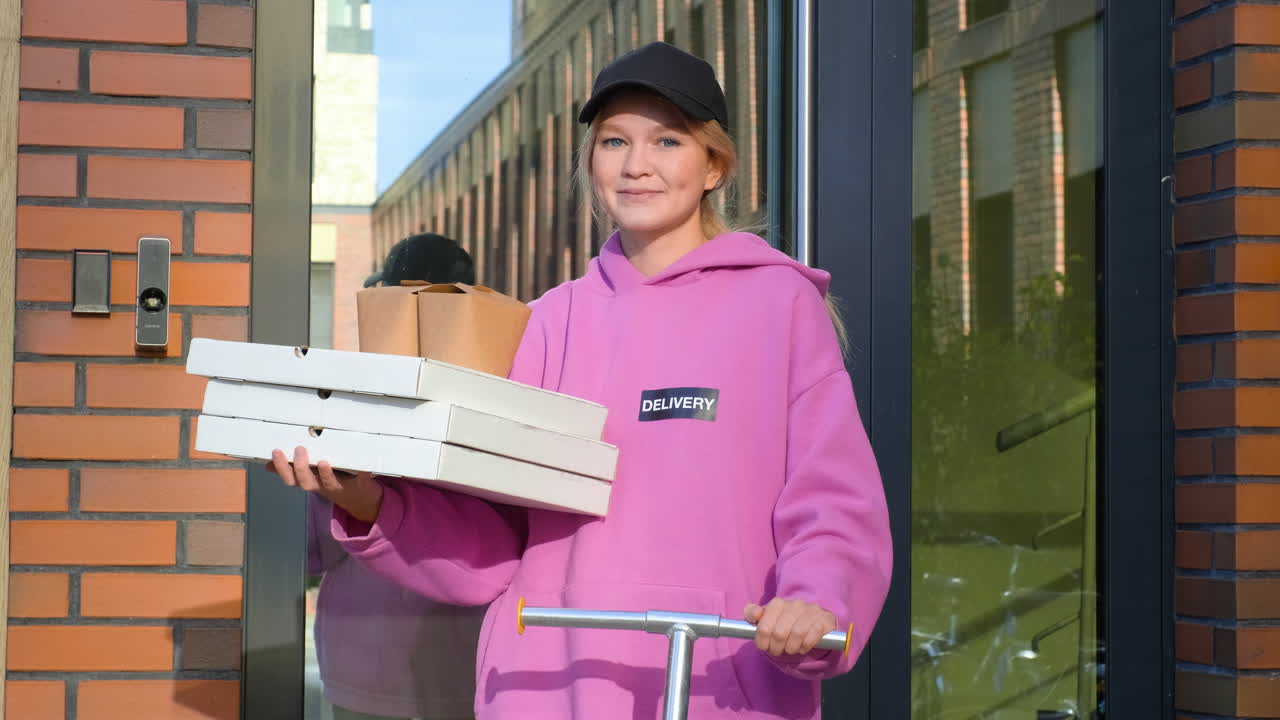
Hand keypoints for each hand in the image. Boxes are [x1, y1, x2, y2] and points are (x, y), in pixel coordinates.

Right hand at [267, 446, 383, 523]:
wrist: (359, 498)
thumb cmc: (330, 481)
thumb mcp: (309, 476)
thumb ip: (292, 470)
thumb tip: (268, 465)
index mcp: (309, 482)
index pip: (290, 479)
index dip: (281, 468)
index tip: (276, 451)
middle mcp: (322, 486)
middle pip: (306, 483)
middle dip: (301, 468)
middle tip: (300, 449)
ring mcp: (340, 486)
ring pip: (329, 483)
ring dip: (325, 474)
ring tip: (322, 462)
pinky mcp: (360, 483)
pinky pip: (361, 478)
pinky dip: (363, 472)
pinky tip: (364, 466)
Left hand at [744, 598, 836, 656]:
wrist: (811, 623)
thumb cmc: (783, 623)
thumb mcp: (766, 619)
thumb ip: (752, 614)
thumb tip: (755, 614)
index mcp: (778, 603)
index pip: (764, 627)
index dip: (762, 642)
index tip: (764, 647)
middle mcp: (795, 604)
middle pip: (779, 633)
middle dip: (776, 647)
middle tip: (777, 651)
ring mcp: (812, 610)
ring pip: (797, 634)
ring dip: (791, 647)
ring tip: (790, 649)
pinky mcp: (825, 619)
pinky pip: (813, 635)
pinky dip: (805, 646)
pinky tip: (803, 647)